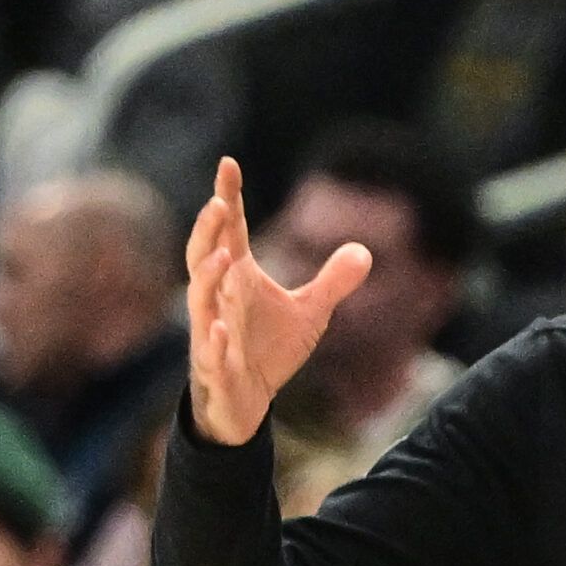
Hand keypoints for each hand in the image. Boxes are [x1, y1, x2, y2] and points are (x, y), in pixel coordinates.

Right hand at [185, 157, 370, 444]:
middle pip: (203, 257)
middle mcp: (219, 300)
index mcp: (237, 280)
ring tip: (224, 255)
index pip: (230, 233)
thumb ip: (333, 281)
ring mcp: (211, 334)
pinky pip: (210, 353)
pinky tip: (221, 329)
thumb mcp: (310, 314)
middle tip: (218, 202)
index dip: (228, 198)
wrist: (245, 402)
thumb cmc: (268, 351)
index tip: (228, 163)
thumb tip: (364, 250)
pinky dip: (214, 341)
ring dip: (208, 279)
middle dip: (208, 231)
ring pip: (201, 302)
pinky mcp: (215, 369)